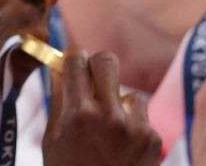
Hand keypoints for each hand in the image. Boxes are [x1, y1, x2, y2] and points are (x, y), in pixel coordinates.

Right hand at [43, 50, 160, 165]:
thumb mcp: (52, 139)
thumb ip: (58, 101)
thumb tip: (58, 70)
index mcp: (79, 114)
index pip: (77, 61)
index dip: (72, 58)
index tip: (71, 62)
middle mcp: (110, 115)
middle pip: (107, 61)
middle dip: (97, 65)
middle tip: (92, 78)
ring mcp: (135, 128)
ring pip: (128, 93)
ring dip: (117, 103)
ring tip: (107, 130)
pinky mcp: (153, 140)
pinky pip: (141, 118)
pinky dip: (131, 127)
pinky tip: (120, 148)